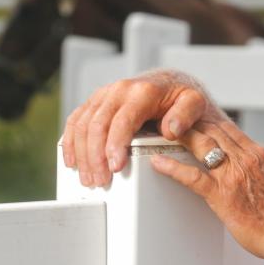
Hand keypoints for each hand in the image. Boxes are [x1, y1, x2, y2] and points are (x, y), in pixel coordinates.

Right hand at [61, 70, 223, 186]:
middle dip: (96, 157)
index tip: (115, 167)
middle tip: (100, 181)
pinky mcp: (95, 102)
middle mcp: (119, 91)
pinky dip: (70, 142)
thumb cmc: (179, 98)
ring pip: (82, 124)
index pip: (122, 120)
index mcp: (142, 92)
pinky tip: (72, 161)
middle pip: (97, 125)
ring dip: (82, 154)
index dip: (115, 145)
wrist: (168, 83)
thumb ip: (186, 114)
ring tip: (89, 179)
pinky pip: (76, 120)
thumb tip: (171, 129)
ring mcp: (104, 95)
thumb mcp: (193, 103)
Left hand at [151, 118, 263, 261]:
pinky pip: (192, 176)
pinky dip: (172, 167)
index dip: (206, 119)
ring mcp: (233, 175)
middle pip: (212, 131)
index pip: (227, 128)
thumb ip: (256, 167)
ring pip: (202, 146)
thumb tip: (245, 168)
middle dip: (190, 122)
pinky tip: (158, 162)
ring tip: (160, 132)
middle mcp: (246, 158)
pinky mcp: (222, 195)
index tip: (191, 116)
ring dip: (179, 136)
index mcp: (258, 154)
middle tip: (169, 118)